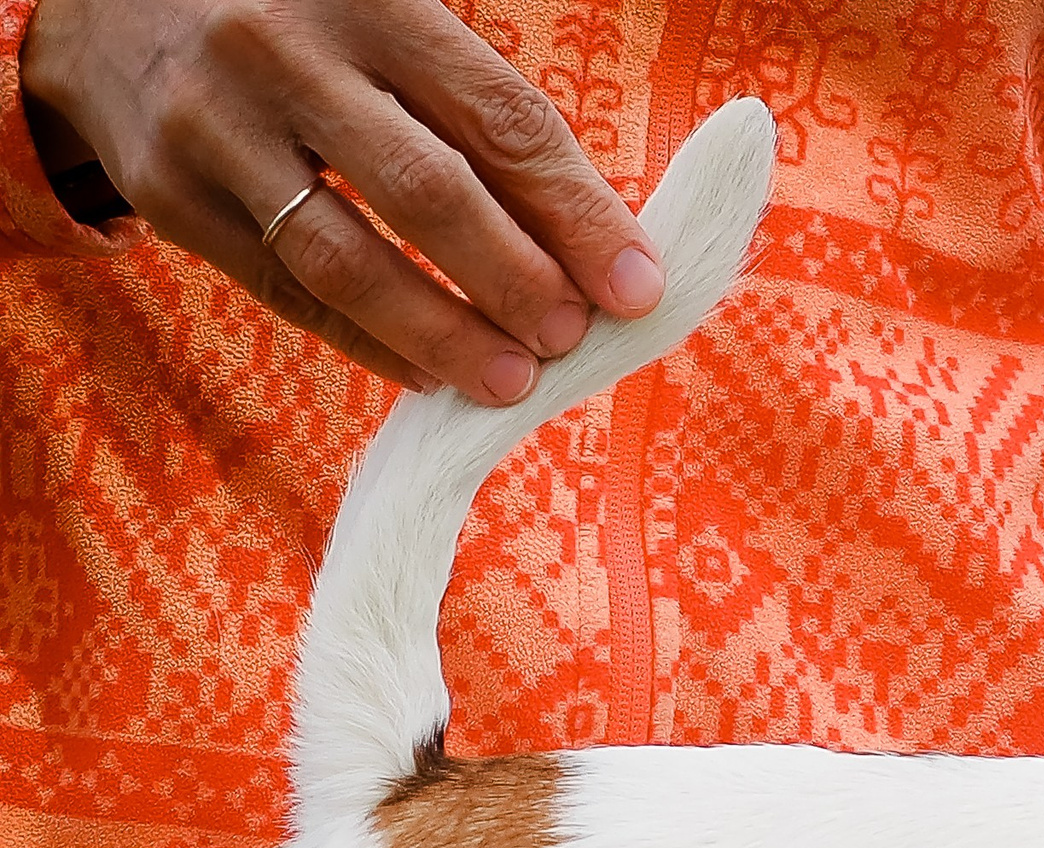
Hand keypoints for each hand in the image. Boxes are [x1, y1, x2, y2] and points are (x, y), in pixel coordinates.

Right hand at [19, 0, 664, 402]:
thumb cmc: (300, 17)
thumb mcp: (389, 17)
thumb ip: (479, 107)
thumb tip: (594, 236)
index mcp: (371, 0)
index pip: (500, 120)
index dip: (578, 213)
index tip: (637, 285)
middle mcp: (286, 55)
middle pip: (427, 192)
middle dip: (515, 280)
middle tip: (573, 338)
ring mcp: (219, 129)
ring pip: (347, 259)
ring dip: (444, 334)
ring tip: (513, 381)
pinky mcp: (173, 197)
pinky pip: (289, 293)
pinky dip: (370, 342)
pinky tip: (431, 373)